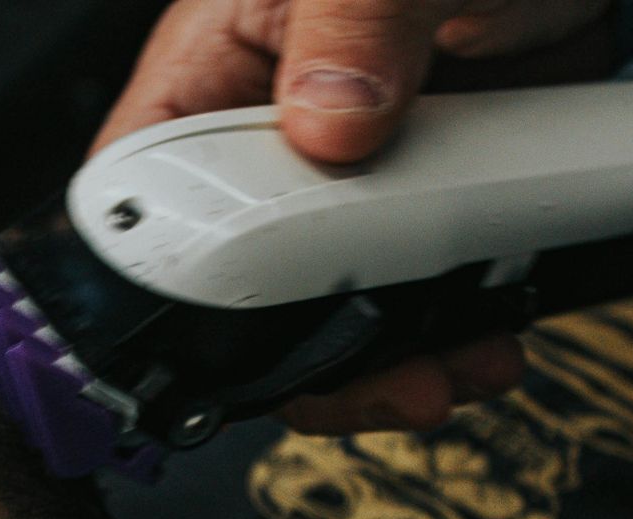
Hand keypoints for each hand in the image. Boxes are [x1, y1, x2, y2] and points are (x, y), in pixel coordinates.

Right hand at [93, 0, 617, 433]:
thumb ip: (354, 22)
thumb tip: (327, 122)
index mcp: (219, 68)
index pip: (148, 185)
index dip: (169, 264)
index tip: (227, 309)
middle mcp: (275, 138)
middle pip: (238, 280)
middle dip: (300, 347)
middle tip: (361, 369)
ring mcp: (351, 184)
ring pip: (330, 307)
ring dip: (387, 357)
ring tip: (445, 368)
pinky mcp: (425, 207)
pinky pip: (416, 296)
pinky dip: (451, 332)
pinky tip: (483, 338)